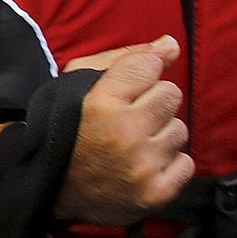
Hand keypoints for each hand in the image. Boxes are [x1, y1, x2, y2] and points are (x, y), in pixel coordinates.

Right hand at [56, 36, 193, 225]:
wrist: (50, 188)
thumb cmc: (66, 129)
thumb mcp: (78, 83)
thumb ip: (126, 59)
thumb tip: (171, 45)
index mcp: (100, 103)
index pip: (149, 65)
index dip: (140, 72)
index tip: (127, 86)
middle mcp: (124, 134)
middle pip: (171, 94)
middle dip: (152, 102)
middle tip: (130, 117)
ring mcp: (141, 166)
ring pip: (180, 130)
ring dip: (160, 134)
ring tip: (134, 143)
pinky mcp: (155, 193)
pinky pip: (186, 163)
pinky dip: (168, 164)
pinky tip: (143, 164)